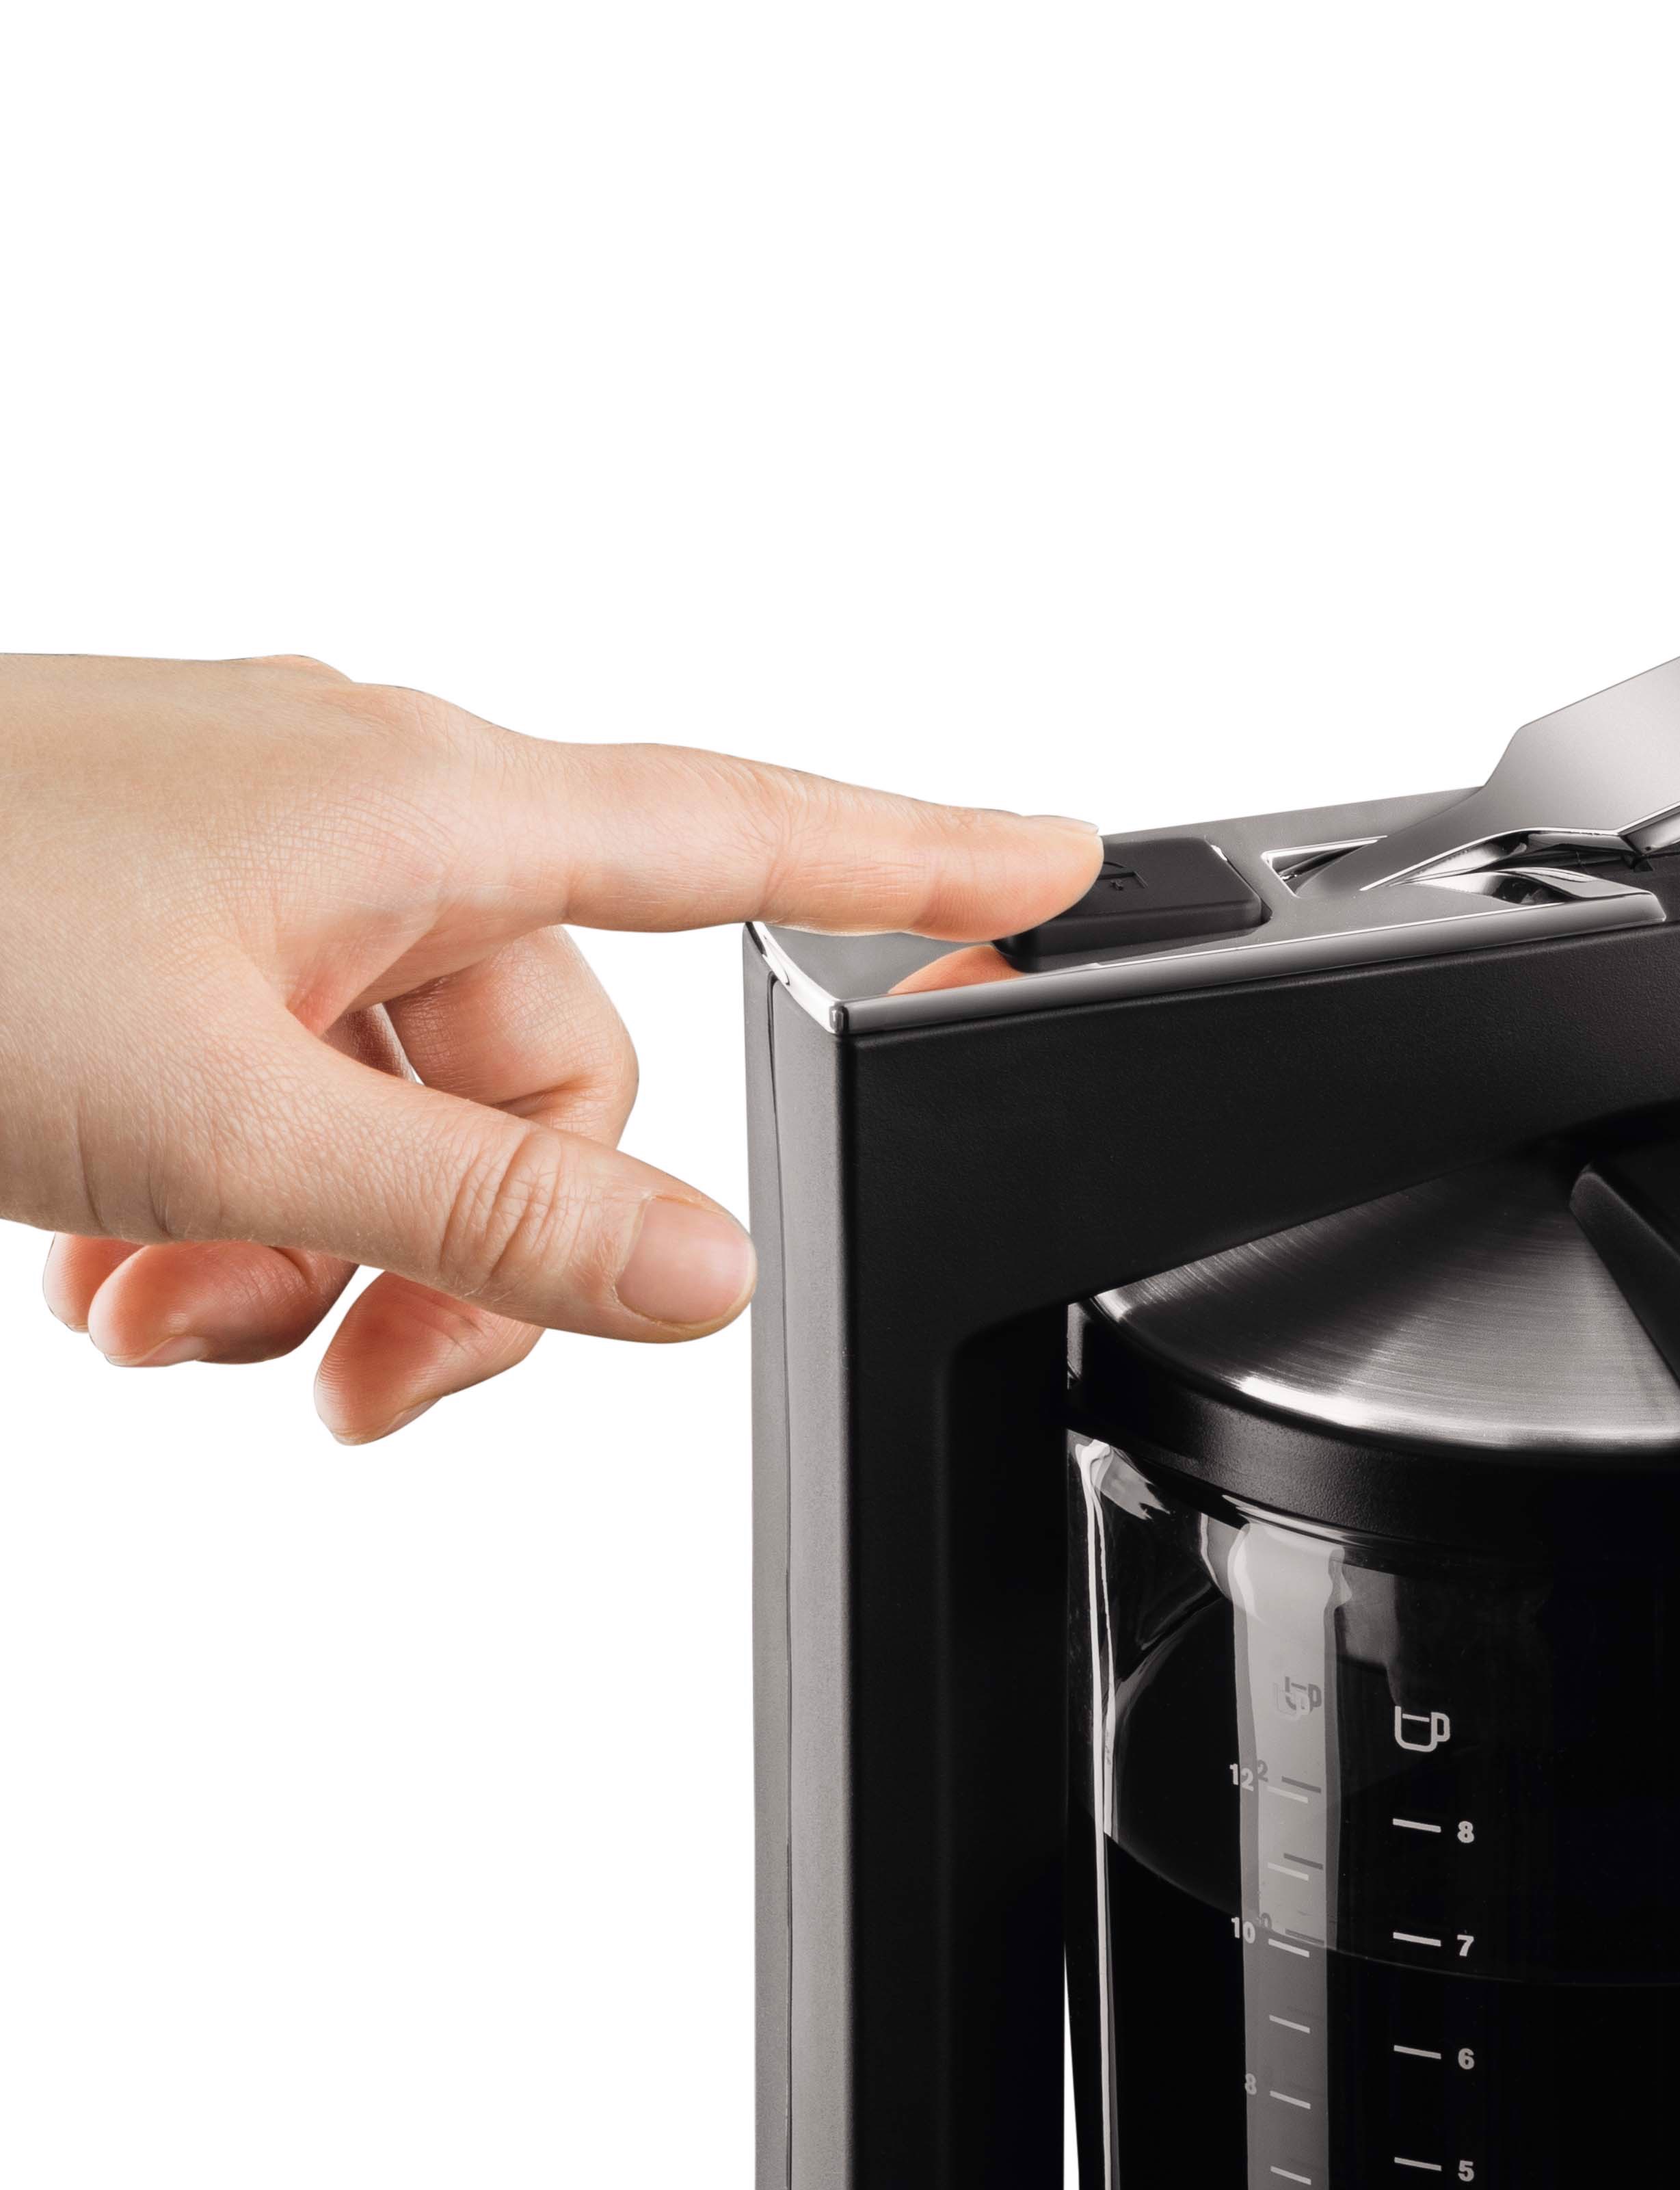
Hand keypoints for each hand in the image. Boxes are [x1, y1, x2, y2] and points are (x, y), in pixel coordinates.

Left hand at [4, 654, 1101, 1440]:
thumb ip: (482, 1217)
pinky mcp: (148, 905)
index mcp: (427, 799)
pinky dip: (226, 1190)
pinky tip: (102, 1263)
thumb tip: (703, 1276)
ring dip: (314, 1241)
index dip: (926, 859)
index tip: (1068, 868)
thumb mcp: (214, 1117)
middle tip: (336, 1389)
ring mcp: (249, 850)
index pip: (750, 831)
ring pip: (397, 1083)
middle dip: (460, 1247)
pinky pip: (278, 1064)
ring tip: (161, 1322)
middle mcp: (363, 802)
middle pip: (545, 1052)